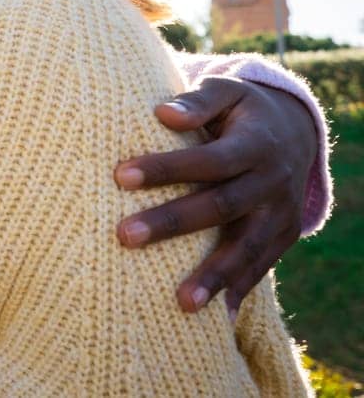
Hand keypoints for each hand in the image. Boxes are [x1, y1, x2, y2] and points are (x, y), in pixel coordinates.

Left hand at [113, 75, 317, 312]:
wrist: (294, 132)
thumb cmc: (240, 110)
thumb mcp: (227, 91)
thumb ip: (198, 101)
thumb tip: (162, 112)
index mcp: (255, 145)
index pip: (207, 160)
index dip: (166, 168)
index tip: (119, 176)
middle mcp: (271, 183)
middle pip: (220, 207)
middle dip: (173, 223)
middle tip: (124, 237)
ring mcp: (279, 216)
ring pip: (246, 249)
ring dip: (214, 277)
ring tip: (179, 304)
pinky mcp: (281, 239)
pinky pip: (259, 269)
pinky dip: (237, 294)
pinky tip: (216, 321)